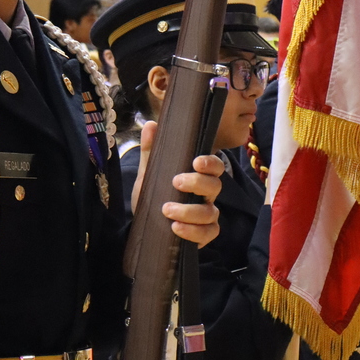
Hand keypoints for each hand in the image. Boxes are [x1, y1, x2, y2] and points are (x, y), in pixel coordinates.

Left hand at [132, 121, 221, 248]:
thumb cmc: (152, 195)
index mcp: (197, 177)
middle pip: (215, 186)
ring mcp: (207, 215)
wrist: (144, 224)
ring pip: (210, 212)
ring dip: (189, 211)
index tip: (196, 162)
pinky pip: (208, 233)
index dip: (211, 163)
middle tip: (176, 182)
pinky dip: (193, 232)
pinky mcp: (203, 234)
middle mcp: (206, 195)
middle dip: (197, 183)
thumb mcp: (148, 173)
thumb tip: (151, 125)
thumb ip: (151, 151)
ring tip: (167, 210)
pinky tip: (176, 228)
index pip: (215, 166)